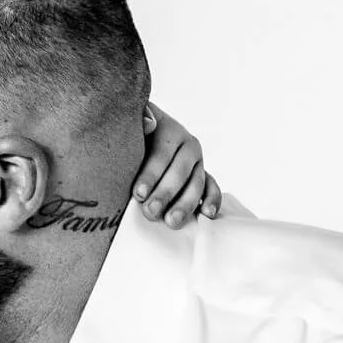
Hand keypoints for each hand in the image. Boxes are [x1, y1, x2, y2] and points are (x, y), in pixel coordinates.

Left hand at [136, 102, 222, 227]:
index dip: (150, 174)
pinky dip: (212, 200)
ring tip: (172, 222)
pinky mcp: (203, 177)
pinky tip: (207, 215)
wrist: (142, 137)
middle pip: (179, 172)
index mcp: (170, 130)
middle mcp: (188, 145)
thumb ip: (139, 120)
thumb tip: (149, 124)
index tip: (138, 193)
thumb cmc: (131, 134)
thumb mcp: (130, 123)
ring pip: (196, 183)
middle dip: (165, 194)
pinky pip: (212, 188)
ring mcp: (197, 162)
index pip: (161, 154)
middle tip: (150, 212)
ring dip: (185, 204)